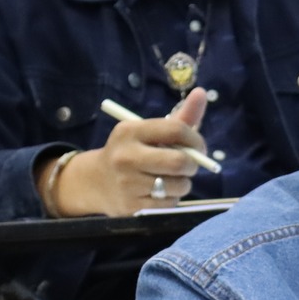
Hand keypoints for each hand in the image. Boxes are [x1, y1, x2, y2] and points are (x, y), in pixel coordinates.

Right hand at [47, 89, 210, 216]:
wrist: (96, 182)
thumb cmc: (133, 151)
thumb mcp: (150, 132)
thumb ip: (180, 117)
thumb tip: (202, 93)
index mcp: (130, 131)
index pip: (176, 130)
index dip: (196, 139)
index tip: (198, 147)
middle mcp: (125, 157)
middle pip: (179, 162)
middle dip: (193, 165)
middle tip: (189, 165)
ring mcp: (127, 184)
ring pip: (178, 185)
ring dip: (184, 183)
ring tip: (171, 179)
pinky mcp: (131, 206)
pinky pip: (169, 204)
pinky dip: (172, 198)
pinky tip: (160, 192)